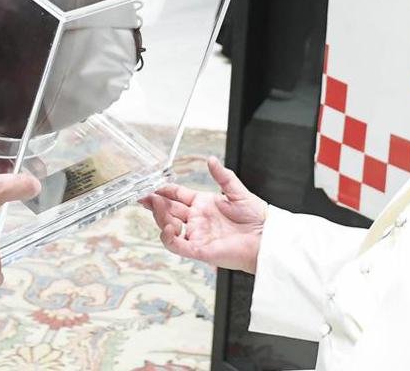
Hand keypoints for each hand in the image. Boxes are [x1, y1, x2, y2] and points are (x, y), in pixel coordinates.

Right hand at [139, 156, 265, 273]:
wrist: (265, 238)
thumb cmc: (255, 218)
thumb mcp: (238, 192)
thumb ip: (223, 176)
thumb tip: (211, 160)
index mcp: (204, 204)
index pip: (178, 195)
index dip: (165, 190)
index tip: (154, 184)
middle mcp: (198, 219)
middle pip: (169, 210)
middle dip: (154, 202)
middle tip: (144, 195)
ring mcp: (197, 234)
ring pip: (169, 226)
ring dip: (159, 216)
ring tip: (154, 204)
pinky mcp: (199, 249)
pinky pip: (177, 245)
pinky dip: (168, 237)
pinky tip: (167, 225)